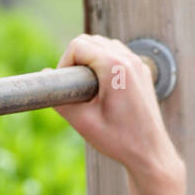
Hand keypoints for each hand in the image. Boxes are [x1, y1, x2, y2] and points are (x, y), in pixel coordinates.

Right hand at [52, 34, 181, 175]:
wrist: (150, 153)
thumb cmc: (119, 140)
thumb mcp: (83, 122)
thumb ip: (60, 99)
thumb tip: (44, 77)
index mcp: (115, 67)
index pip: (78, 46)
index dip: (65, 63)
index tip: (66, 86)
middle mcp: (129, 59)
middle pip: (91, 41)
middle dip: (76, 60)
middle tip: (75, 88)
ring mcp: (138, 64)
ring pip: (104, 45)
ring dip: (91, 60)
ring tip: (88, 89)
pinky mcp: (142, 72)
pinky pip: (118, 55)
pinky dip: (105, 63)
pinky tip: (103, 88)